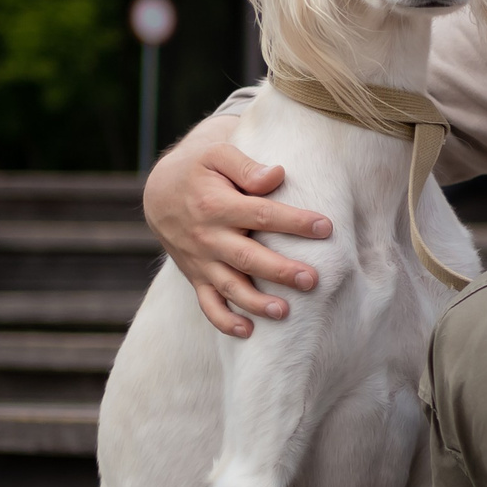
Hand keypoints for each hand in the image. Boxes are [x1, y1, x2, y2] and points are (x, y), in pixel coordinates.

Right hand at [144, 121, 331, 335]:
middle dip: (279, 271)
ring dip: (256, 302)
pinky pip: (208, 303)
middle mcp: (207, 237)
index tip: (326, 227)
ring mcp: (201, 260)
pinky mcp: (196, 276)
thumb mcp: (217, 154)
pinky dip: (224, 320)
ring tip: (285, 312)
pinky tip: (248, 331)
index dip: (293, 222)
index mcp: (215, 206)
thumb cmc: (200, 169)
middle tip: (312, 280)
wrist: (160, 192)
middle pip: (247, 258)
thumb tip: (276, 175)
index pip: (260, 215)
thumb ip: (246, 166)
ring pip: (229, 286)